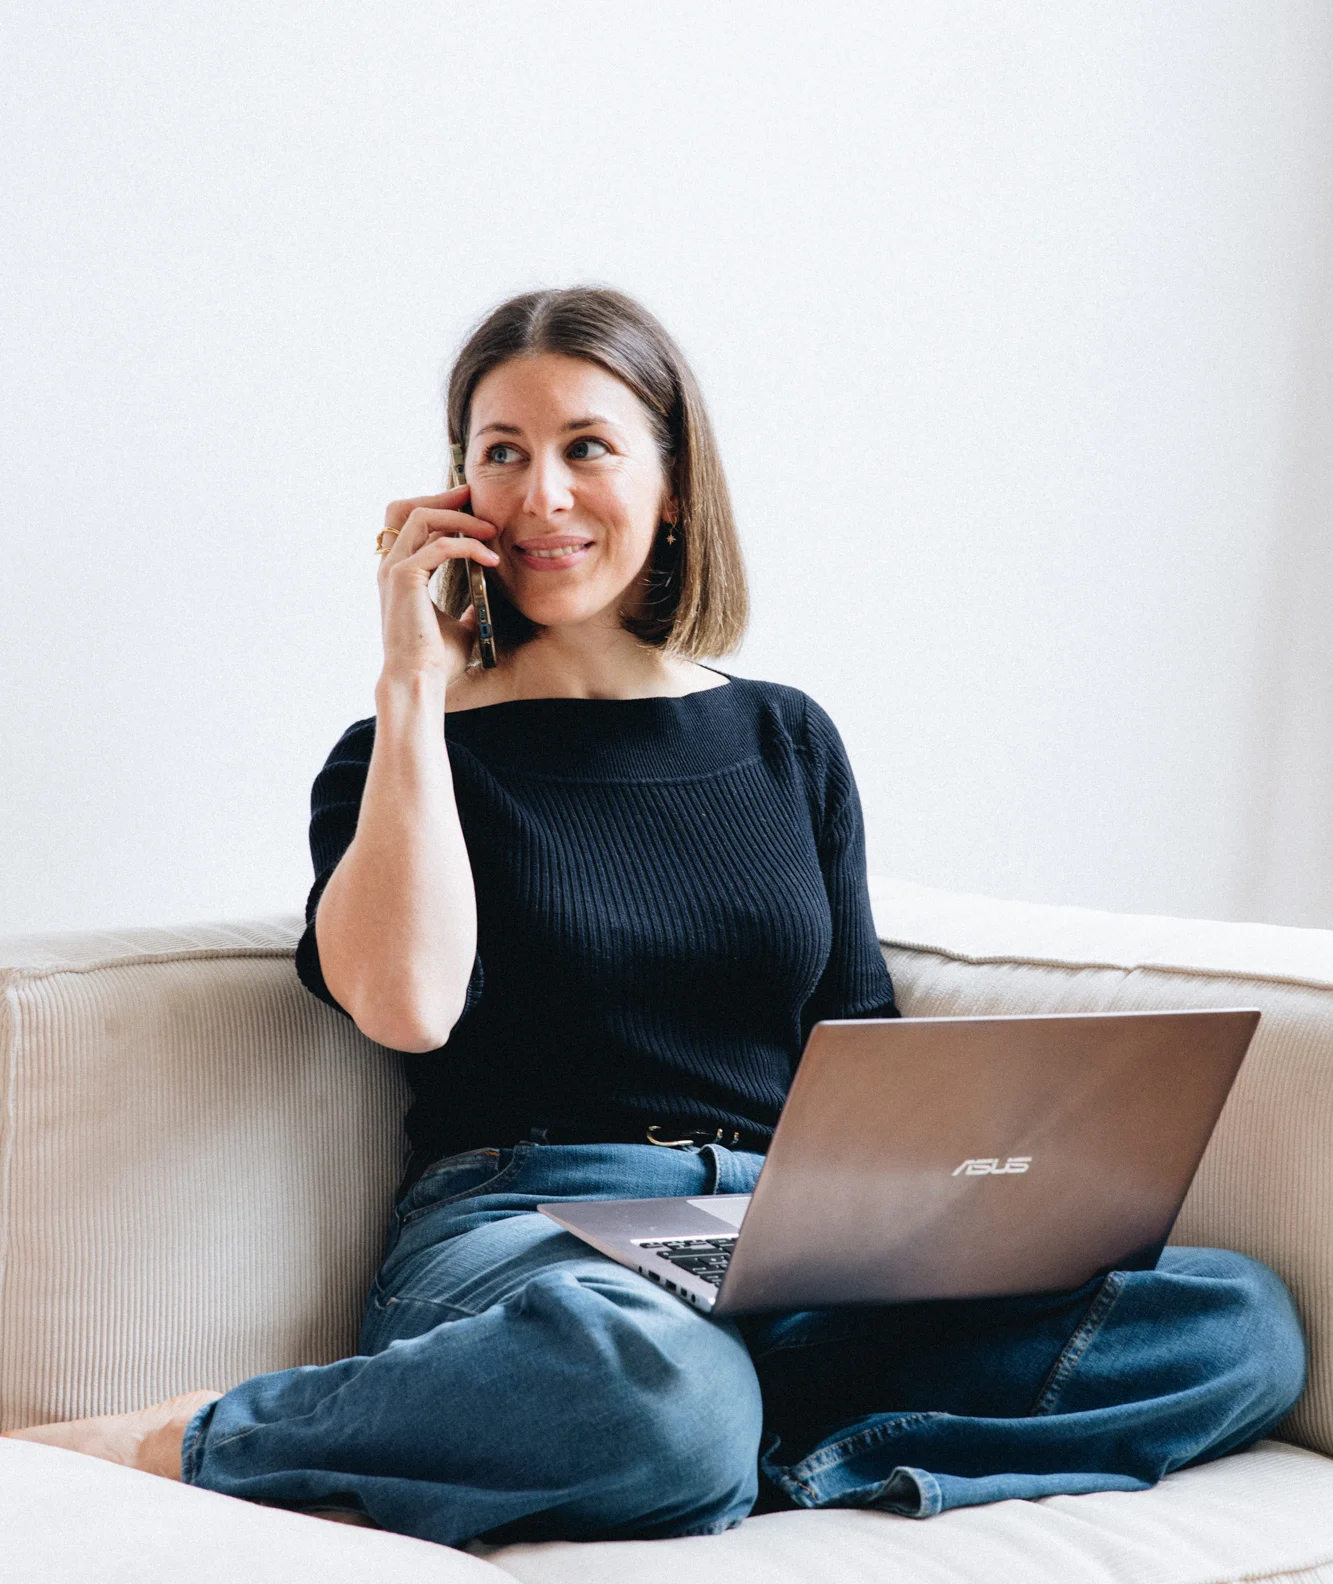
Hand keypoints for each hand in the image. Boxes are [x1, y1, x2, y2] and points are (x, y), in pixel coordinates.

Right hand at [376, 485, 500, 686]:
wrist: (419, 681)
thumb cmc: (435, 661)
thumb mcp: (459, 625)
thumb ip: (466, 608)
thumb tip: (483, 604)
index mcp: (399, 574)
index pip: (411, 524)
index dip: (438, 507)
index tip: (470, 505)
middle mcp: (391, 567)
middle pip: (408, 508)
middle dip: (443, 496)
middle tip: (475, 495)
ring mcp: (394, 569)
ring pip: (422, 516)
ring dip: (460, 517)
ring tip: (491, 528)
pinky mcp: (404, 577)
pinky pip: (440, 545)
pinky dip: (469, 546)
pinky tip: (490, 560)